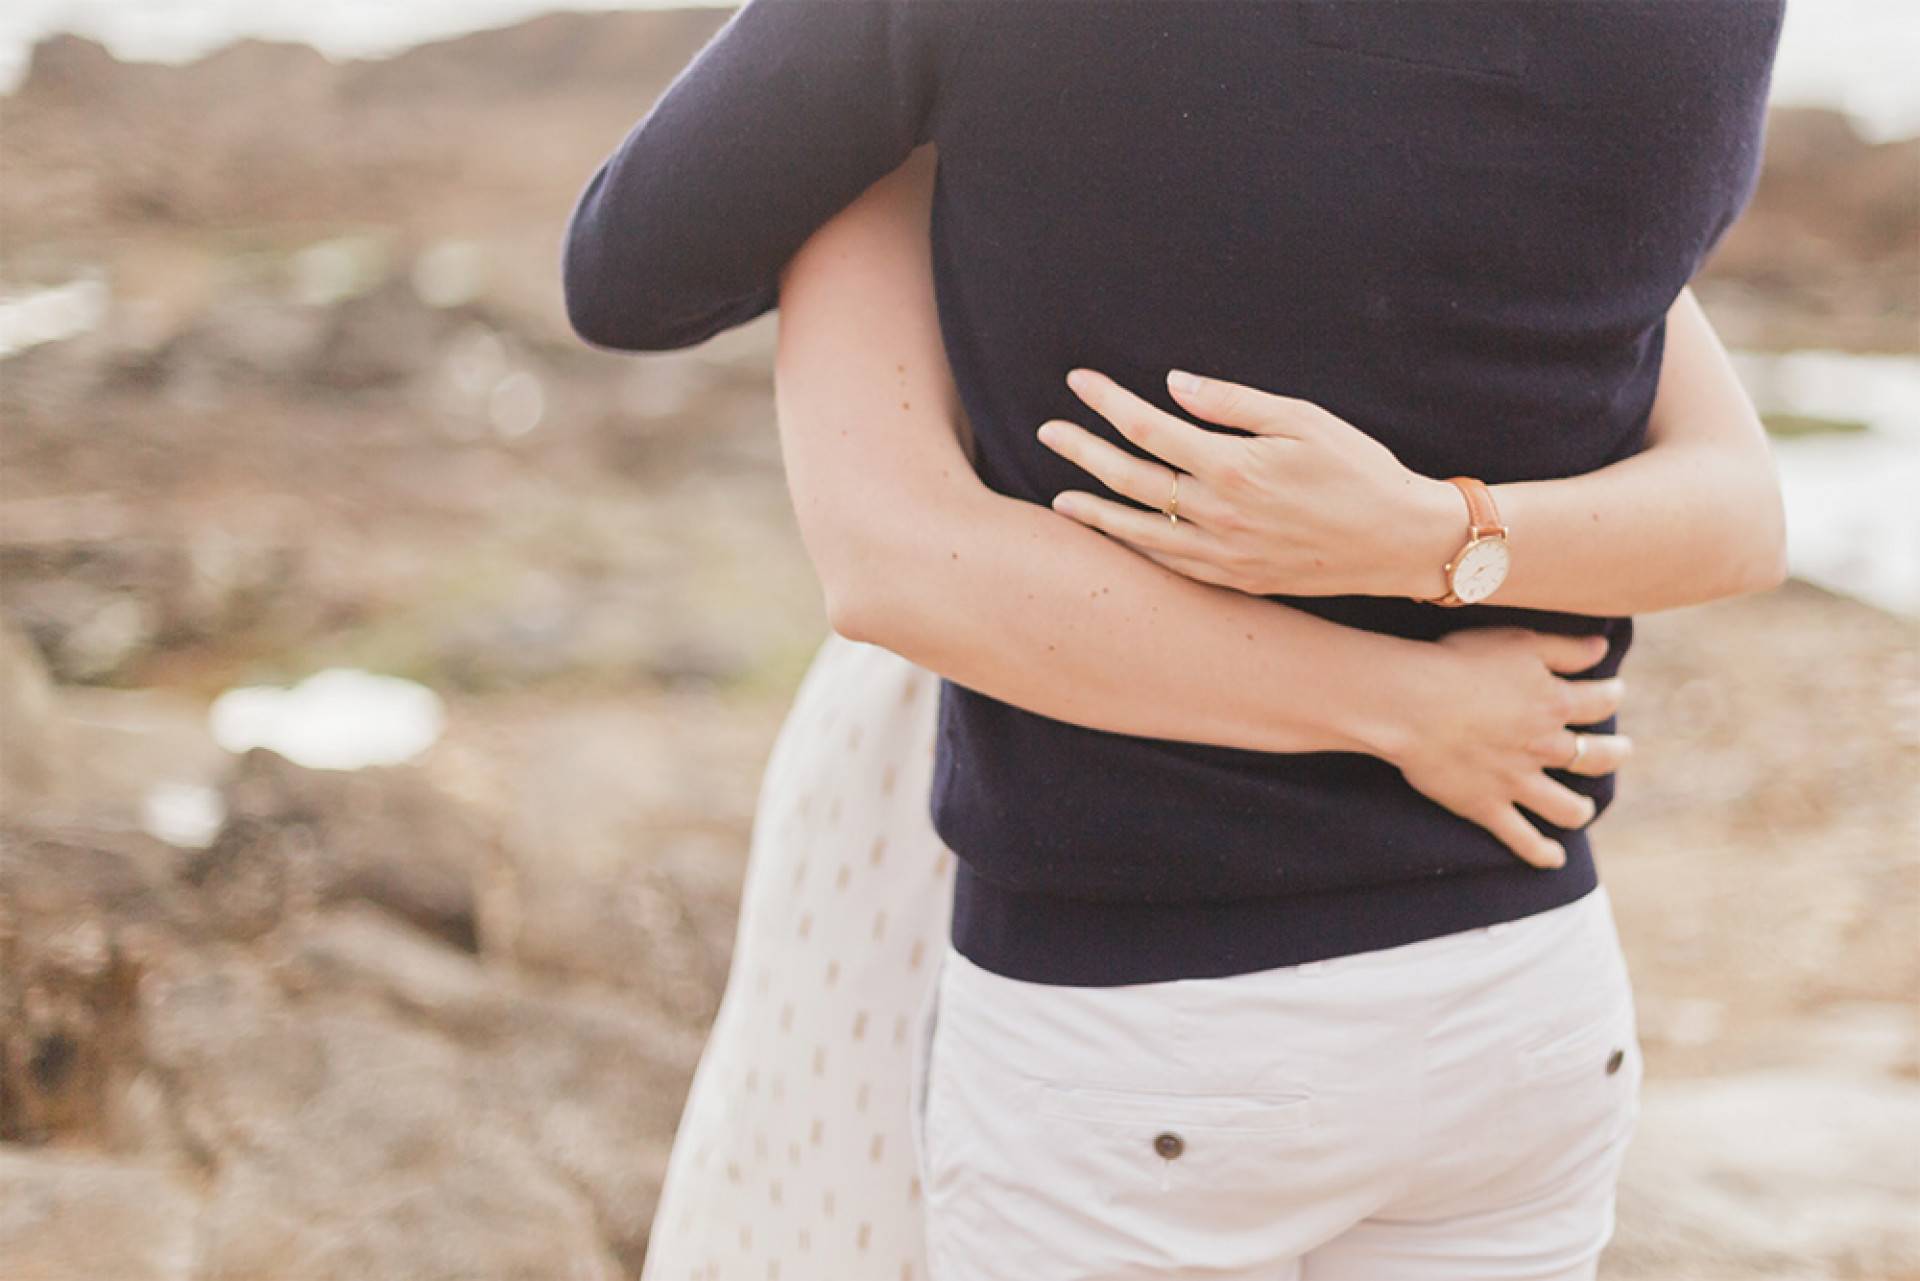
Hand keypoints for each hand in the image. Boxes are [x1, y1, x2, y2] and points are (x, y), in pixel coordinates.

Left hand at [1039, 368, 1460, 598]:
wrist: (1401, 542)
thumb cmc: (1360, 470)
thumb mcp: (1303, 420)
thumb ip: (1233, 402)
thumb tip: (1173, 385)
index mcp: (1232, 467)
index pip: (1148, 427)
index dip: (1107, 402)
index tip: (1078, 381)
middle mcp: (1218, 515)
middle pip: (1130, 479)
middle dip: (1083, 452)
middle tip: (1048, 432)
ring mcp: (1223, 555)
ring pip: (1140, 533)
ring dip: (1096, 514)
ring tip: (1060, 500)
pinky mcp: (1235, 581)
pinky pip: (1171, 566)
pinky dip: (1136, 551)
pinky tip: (1118, 539)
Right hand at [1380, 629, 1629, 867]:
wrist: (1412, 704)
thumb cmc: (1460, 664)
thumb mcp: (1518, 642)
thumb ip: (1564, 649)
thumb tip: (1601, 648)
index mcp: (1554, 703)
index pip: (1602, 701)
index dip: (1611, 694)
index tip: (1613, 691)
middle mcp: (1545, 747)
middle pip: (1597, 758)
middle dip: (1613, 754)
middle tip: (1618, 751)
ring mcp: (1518, 782)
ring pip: (1567, 807)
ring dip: (1581, 808)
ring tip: (1583, 808)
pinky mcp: (1487, 806)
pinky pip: (1521, 838)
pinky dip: (1540, 852)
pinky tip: (1553, 858)